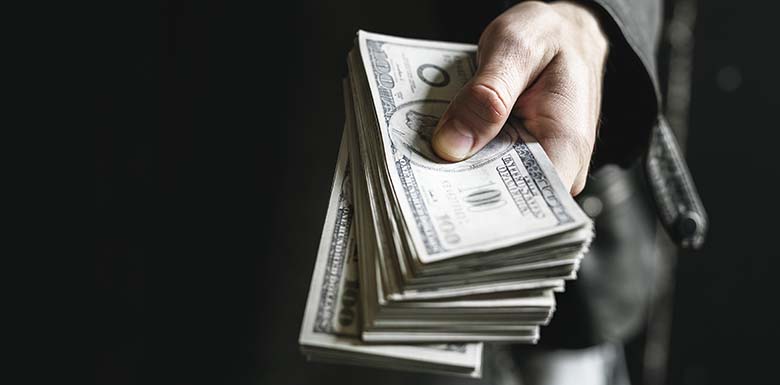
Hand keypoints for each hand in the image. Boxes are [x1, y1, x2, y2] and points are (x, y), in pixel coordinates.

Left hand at [431, 1, 607, 194]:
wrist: (567, 30)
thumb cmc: (552, 35)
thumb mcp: (515, 48)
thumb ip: (487, 94)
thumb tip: (452, 145)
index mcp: (566, 145)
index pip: (526, 203)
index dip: (480, 206)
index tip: (439, 198)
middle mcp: (560, 168)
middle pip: (504, 200)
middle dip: (459, 190)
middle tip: (415, 175)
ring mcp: (541, 168)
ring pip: (493, 186)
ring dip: (458, 175)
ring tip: (421, 161)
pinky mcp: (522, 160)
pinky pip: (489, 169)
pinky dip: (465, 159)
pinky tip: (439, 148)